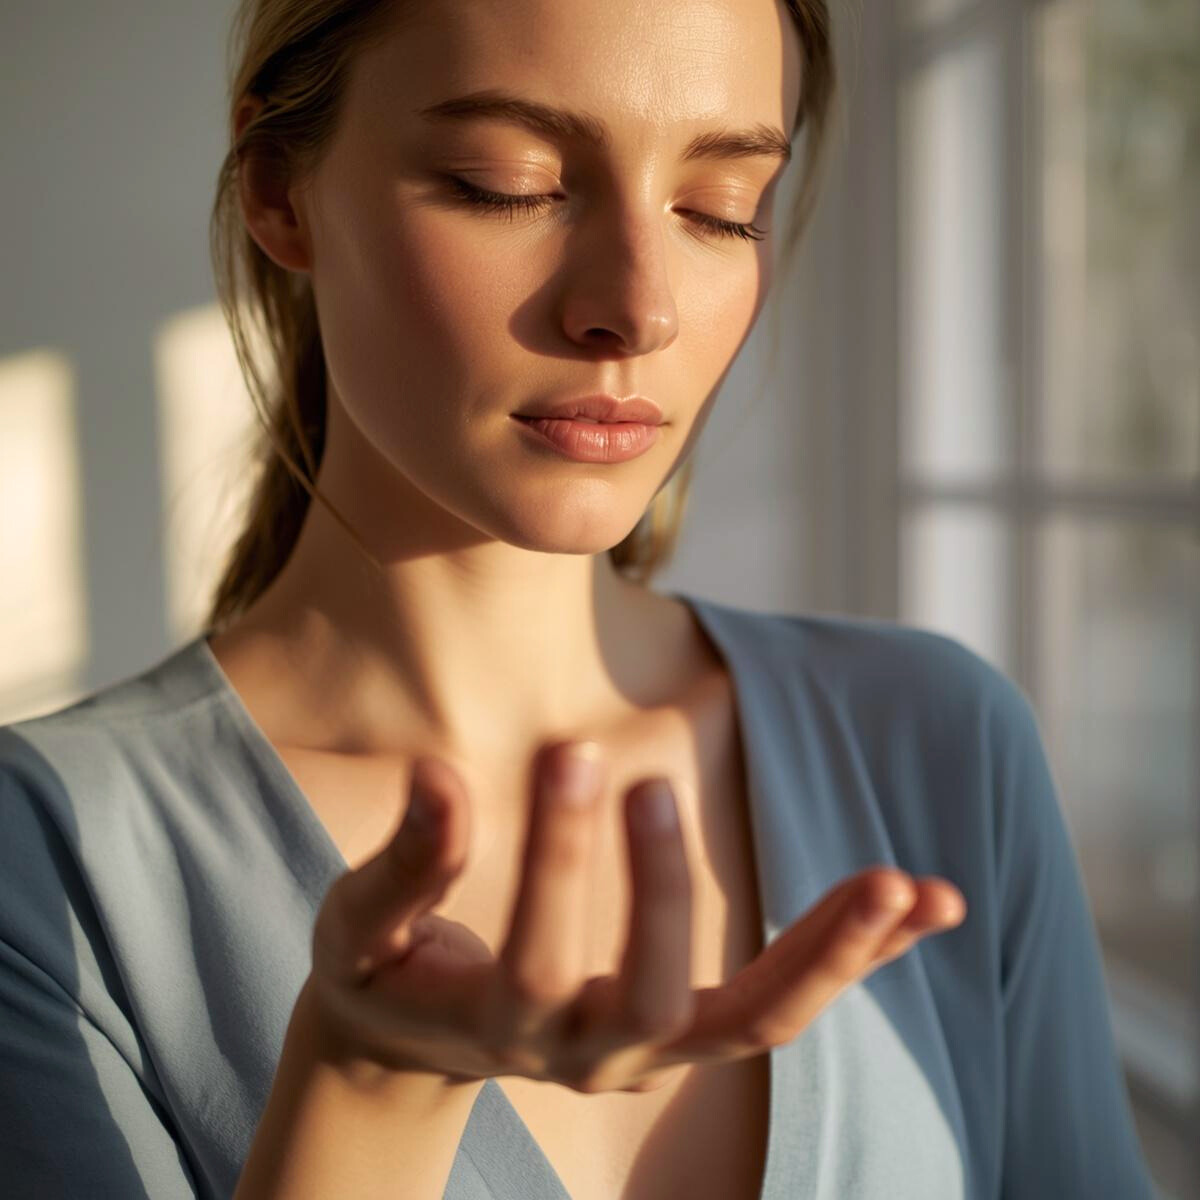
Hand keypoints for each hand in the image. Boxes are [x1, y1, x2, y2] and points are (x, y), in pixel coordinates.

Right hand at [304, 740, 966, 1094]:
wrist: (420, 1041)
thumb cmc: (387, 971)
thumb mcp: (365, 923)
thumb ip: (406, 863)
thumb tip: (436, 775)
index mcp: (498, 1028)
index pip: (534, 953)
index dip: (557, 857)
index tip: (571, 749)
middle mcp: (589, 1057)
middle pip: (652, 995)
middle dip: (663, 890)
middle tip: (656, 782)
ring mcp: (655, 1053)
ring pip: (757, 1023)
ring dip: (833, 957)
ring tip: (906, 887)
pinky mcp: (693, 1030)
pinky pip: (786, 1004)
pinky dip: (859, 958)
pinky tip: (930, 905)